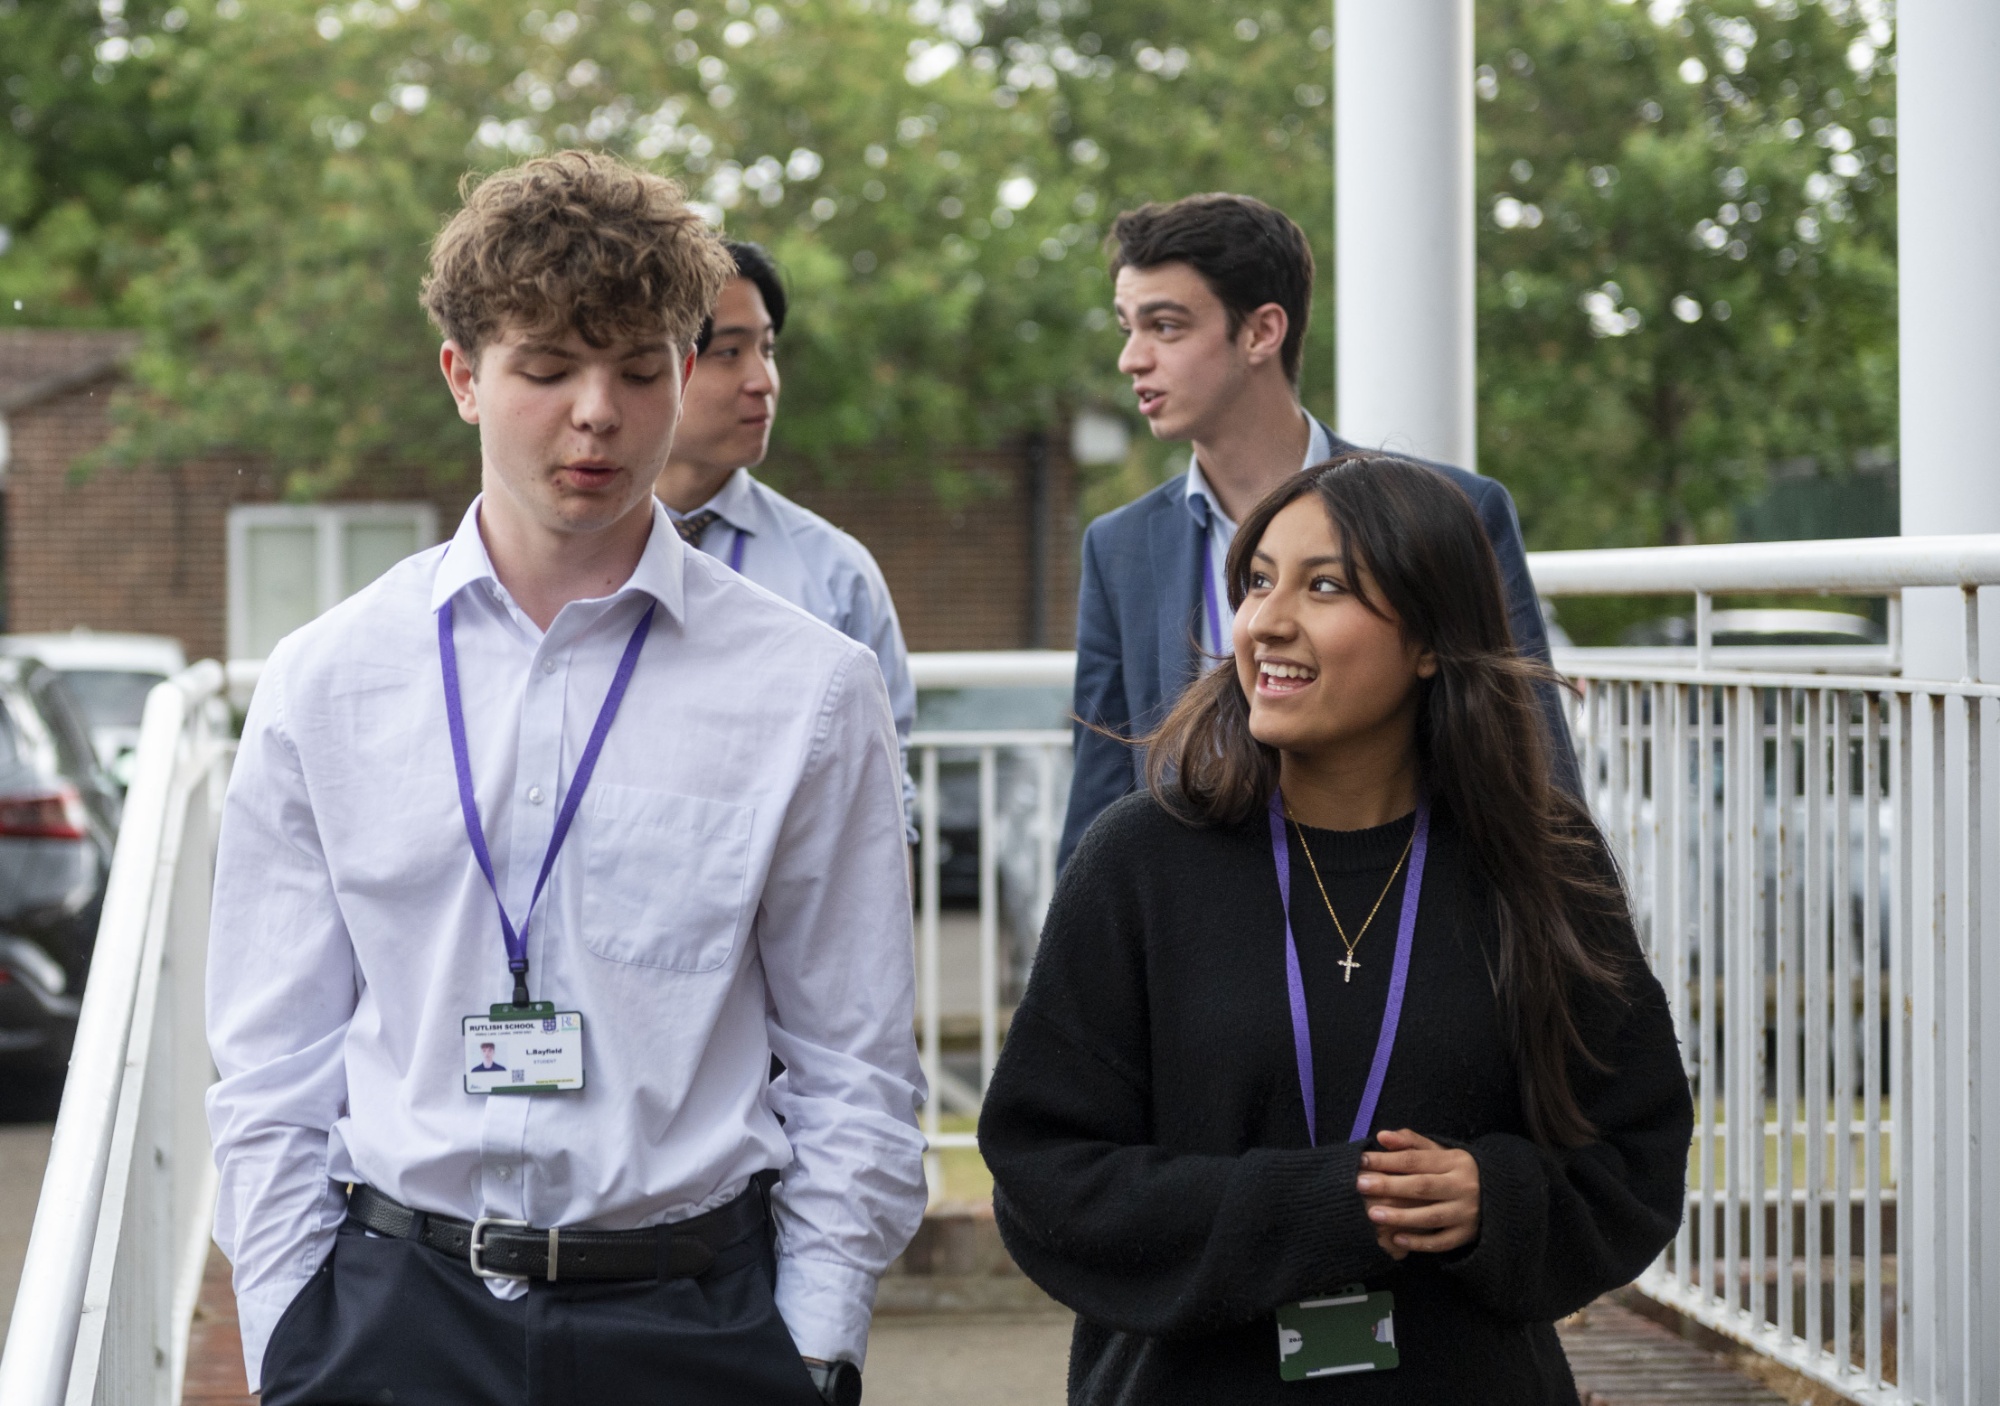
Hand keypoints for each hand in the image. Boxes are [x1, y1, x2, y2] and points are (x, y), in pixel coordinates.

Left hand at [1355, 1128, 1480, 1257]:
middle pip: (1422, 1186)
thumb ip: (1411, 1143)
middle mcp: (1463, 1186)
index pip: (1416, 1160)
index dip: (1388, 1160)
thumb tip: (1383, 1136)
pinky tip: (1396, 1239)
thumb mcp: (1440, 1152)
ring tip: (1372, 1214)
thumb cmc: (1455, 1172)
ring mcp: (1466, 1213)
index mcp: (1455, 1161)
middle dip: (1389, 1185)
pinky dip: (1418, 1242)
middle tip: (1360, 1185)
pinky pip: (1441, 1242)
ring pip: (1430, 1217)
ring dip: (1400, 1216)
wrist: (1499, 1197)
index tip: (1361, 1160)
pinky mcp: (1466, 1235)